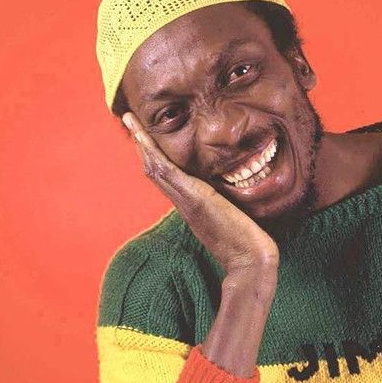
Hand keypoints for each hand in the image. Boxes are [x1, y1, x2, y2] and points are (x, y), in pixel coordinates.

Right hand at [122, 112, 279, 274]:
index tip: (148, 138)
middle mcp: (184, 204)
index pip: (169, 178)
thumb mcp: (238, 221)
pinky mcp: (195, 198)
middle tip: (131, 121)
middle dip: (142, 144)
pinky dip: (152, 153)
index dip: (156, 157)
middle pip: (155, 170)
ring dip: (141, 142)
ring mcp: (187, 201)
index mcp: (193, 207)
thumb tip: (240, 199)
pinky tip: (143, 137)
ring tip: (131, 119)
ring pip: (155, 168)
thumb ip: (232, 208)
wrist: (250, 263)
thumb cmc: (250, 246)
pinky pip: (167, 172)